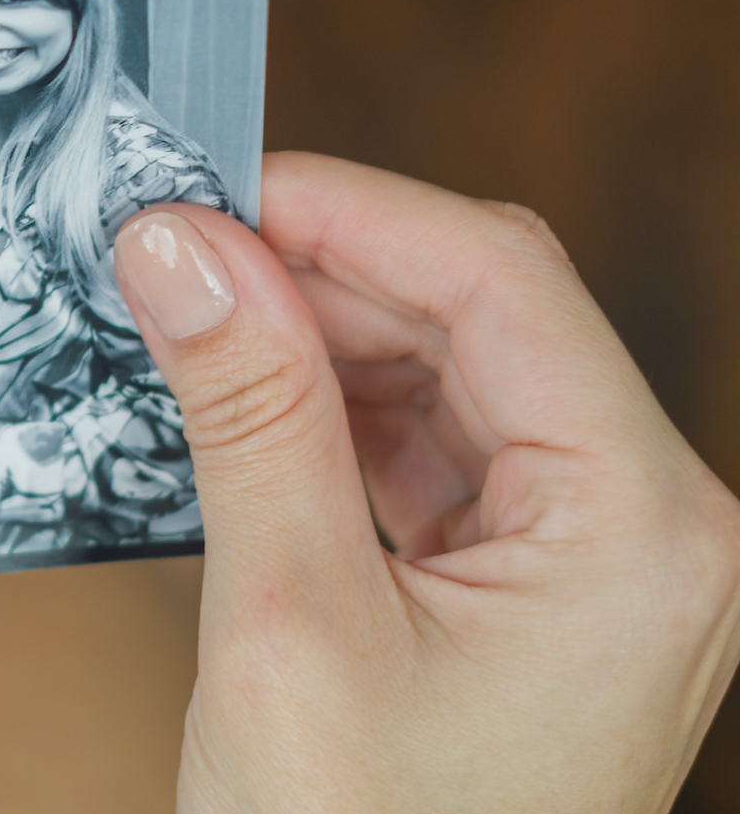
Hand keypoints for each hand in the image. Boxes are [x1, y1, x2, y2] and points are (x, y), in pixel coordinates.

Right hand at [112, 153, 739, 813]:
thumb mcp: (288, 623)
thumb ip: (247, 411)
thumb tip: (180, 245)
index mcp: (641, 529)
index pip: (503, 282)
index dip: (347, 211)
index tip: (205, 189)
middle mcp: (646, 527)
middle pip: (481, 312)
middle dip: (320, 272)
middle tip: (167, 256)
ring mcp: (589, 559)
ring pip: (449, 370)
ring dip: (316, 340)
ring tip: (186, 331)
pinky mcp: (524, 586)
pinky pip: (431, 448)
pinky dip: (330, 415)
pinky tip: (238, 407)